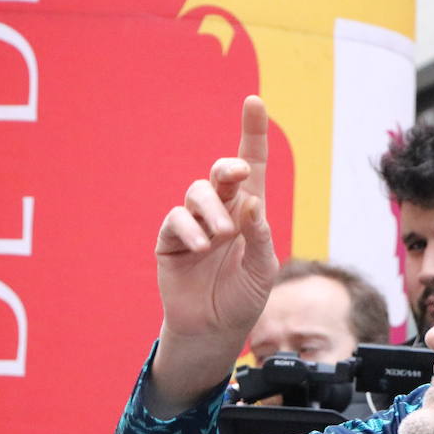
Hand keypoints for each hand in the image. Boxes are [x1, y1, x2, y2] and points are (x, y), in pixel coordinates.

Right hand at [148, 96, 278, 413]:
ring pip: (197, 193)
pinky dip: (189, 229)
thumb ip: (260, 236)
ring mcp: (194, 225)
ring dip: (211, 209)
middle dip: (228, 166)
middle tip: (237, 175)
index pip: (253, 166)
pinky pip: (176, 220)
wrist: (213, 331)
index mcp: (248, 213)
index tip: (254, 101)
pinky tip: (202, 246)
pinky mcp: (171, 241)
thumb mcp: (262, 270)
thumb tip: (250, 200)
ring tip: (221, 236)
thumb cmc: (242, 299)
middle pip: (221, 173)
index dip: (252, 133)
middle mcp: (221, 212)